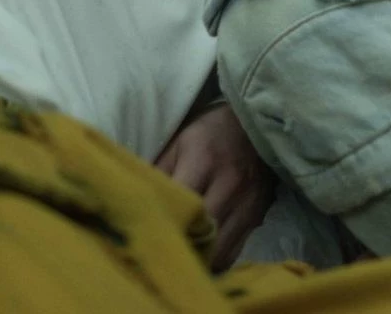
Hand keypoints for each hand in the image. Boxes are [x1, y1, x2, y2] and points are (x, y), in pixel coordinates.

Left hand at [155, 103, 274, 270]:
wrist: (255, 127)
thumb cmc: (210, 132)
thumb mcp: (179, 142)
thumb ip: (158, 172)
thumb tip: (133, 202)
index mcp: (203, 160)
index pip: (181, 204)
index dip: (163, 225)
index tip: (145, 239)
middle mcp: (228, 184)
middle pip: (202, 234)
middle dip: (181, 249)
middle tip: (160, 258)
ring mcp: (246, 203)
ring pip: (220, 251)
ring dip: (200, 261)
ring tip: (180, 262)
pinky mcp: (257, 217)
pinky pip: (234, 252)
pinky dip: (216, 259)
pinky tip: (202, 258)